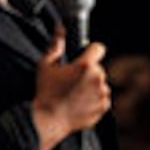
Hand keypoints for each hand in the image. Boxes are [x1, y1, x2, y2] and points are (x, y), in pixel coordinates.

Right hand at [32, 28, 109, 149]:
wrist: (49, 119)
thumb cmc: (46, 93)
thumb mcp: (45, 65)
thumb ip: (55, 45)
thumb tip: (60, 30)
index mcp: (85, 66)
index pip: (99, 48)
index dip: (91, 50)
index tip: (85, 55)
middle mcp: (97, 78)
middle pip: (98, 68)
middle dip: (88, 71)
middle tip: (72, 80)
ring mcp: (102, 93)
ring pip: (101, 83)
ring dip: (92, 85)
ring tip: (75, 93)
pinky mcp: (104, 107)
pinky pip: (103, 97)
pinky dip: (95, 99)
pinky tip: (80, 102)